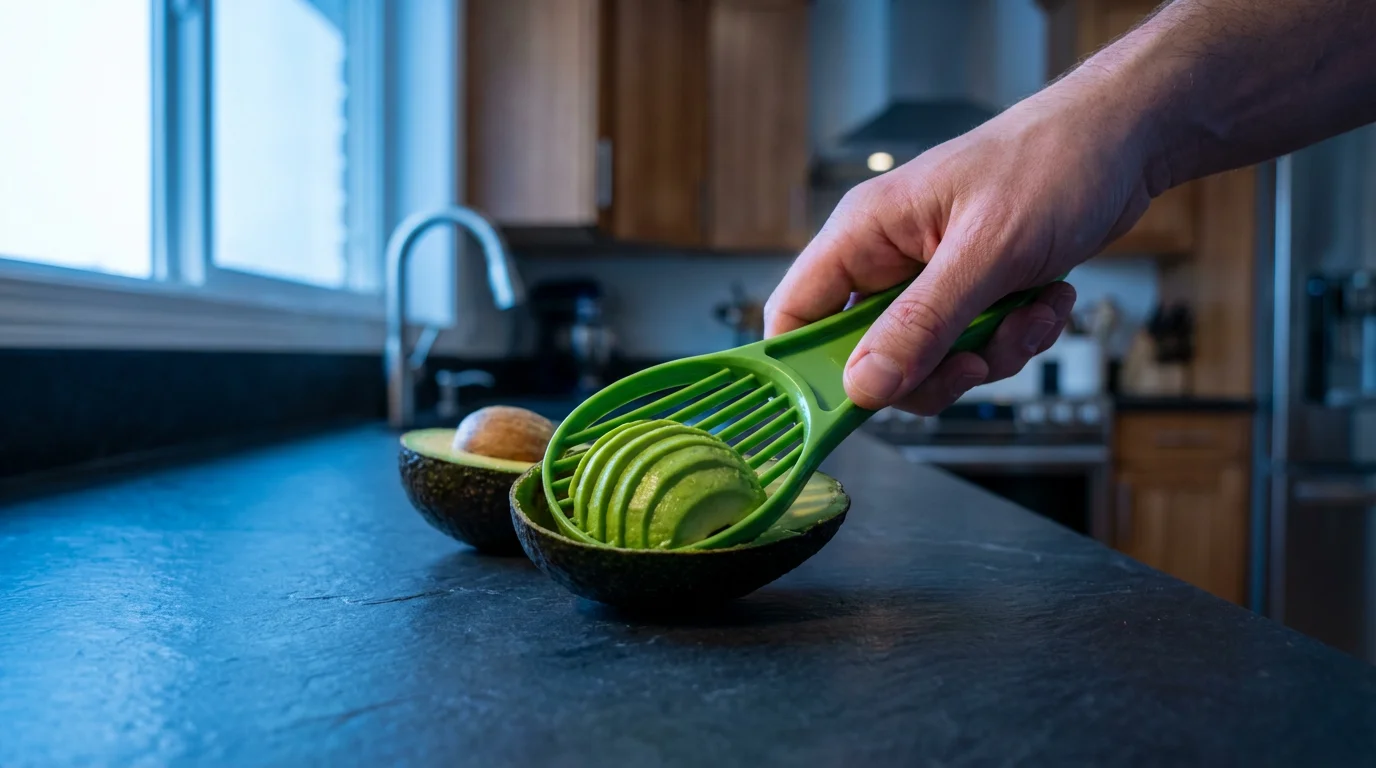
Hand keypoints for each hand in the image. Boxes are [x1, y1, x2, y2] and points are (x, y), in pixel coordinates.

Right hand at [764, 87, 1157, 413]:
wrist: (1124, 139)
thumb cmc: (1051, 162)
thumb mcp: (986, 250)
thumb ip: (922, 322)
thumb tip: (865, 385)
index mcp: (865, 233)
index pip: (796, 313)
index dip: (811, 368)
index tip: (854, 404)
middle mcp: (889, 259)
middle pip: (870, 356)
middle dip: (932, 369)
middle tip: (974, 361)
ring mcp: (932, 278)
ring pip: (930, 360)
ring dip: (990, 353)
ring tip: (1033, 310)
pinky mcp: (974, 291)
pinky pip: (976, 346)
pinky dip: (1017, 335)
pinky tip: (1049, 298)